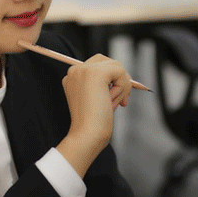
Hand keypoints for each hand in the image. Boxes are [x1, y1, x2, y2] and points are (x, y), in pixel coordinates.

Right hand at [57, 54, 131, 176]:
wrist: (86, 135)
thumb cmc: (92, 124)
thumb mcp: (96, 99)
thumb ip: (103, 86)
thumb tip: (125, 77)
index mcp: (72, 77)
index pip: (98, 65)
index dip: (112, 80)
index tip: (115, 99)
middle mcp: (75, 70)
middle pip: (107, 61)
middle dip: (119, 79)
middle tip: (122, 100)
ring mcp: (84, 69)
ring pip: (116, 67)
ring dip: (122, 86)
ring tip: (113, 104)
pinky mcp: (97, 73)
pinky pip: (121, 72)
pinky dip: (124, 88)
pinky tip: (113, 102)